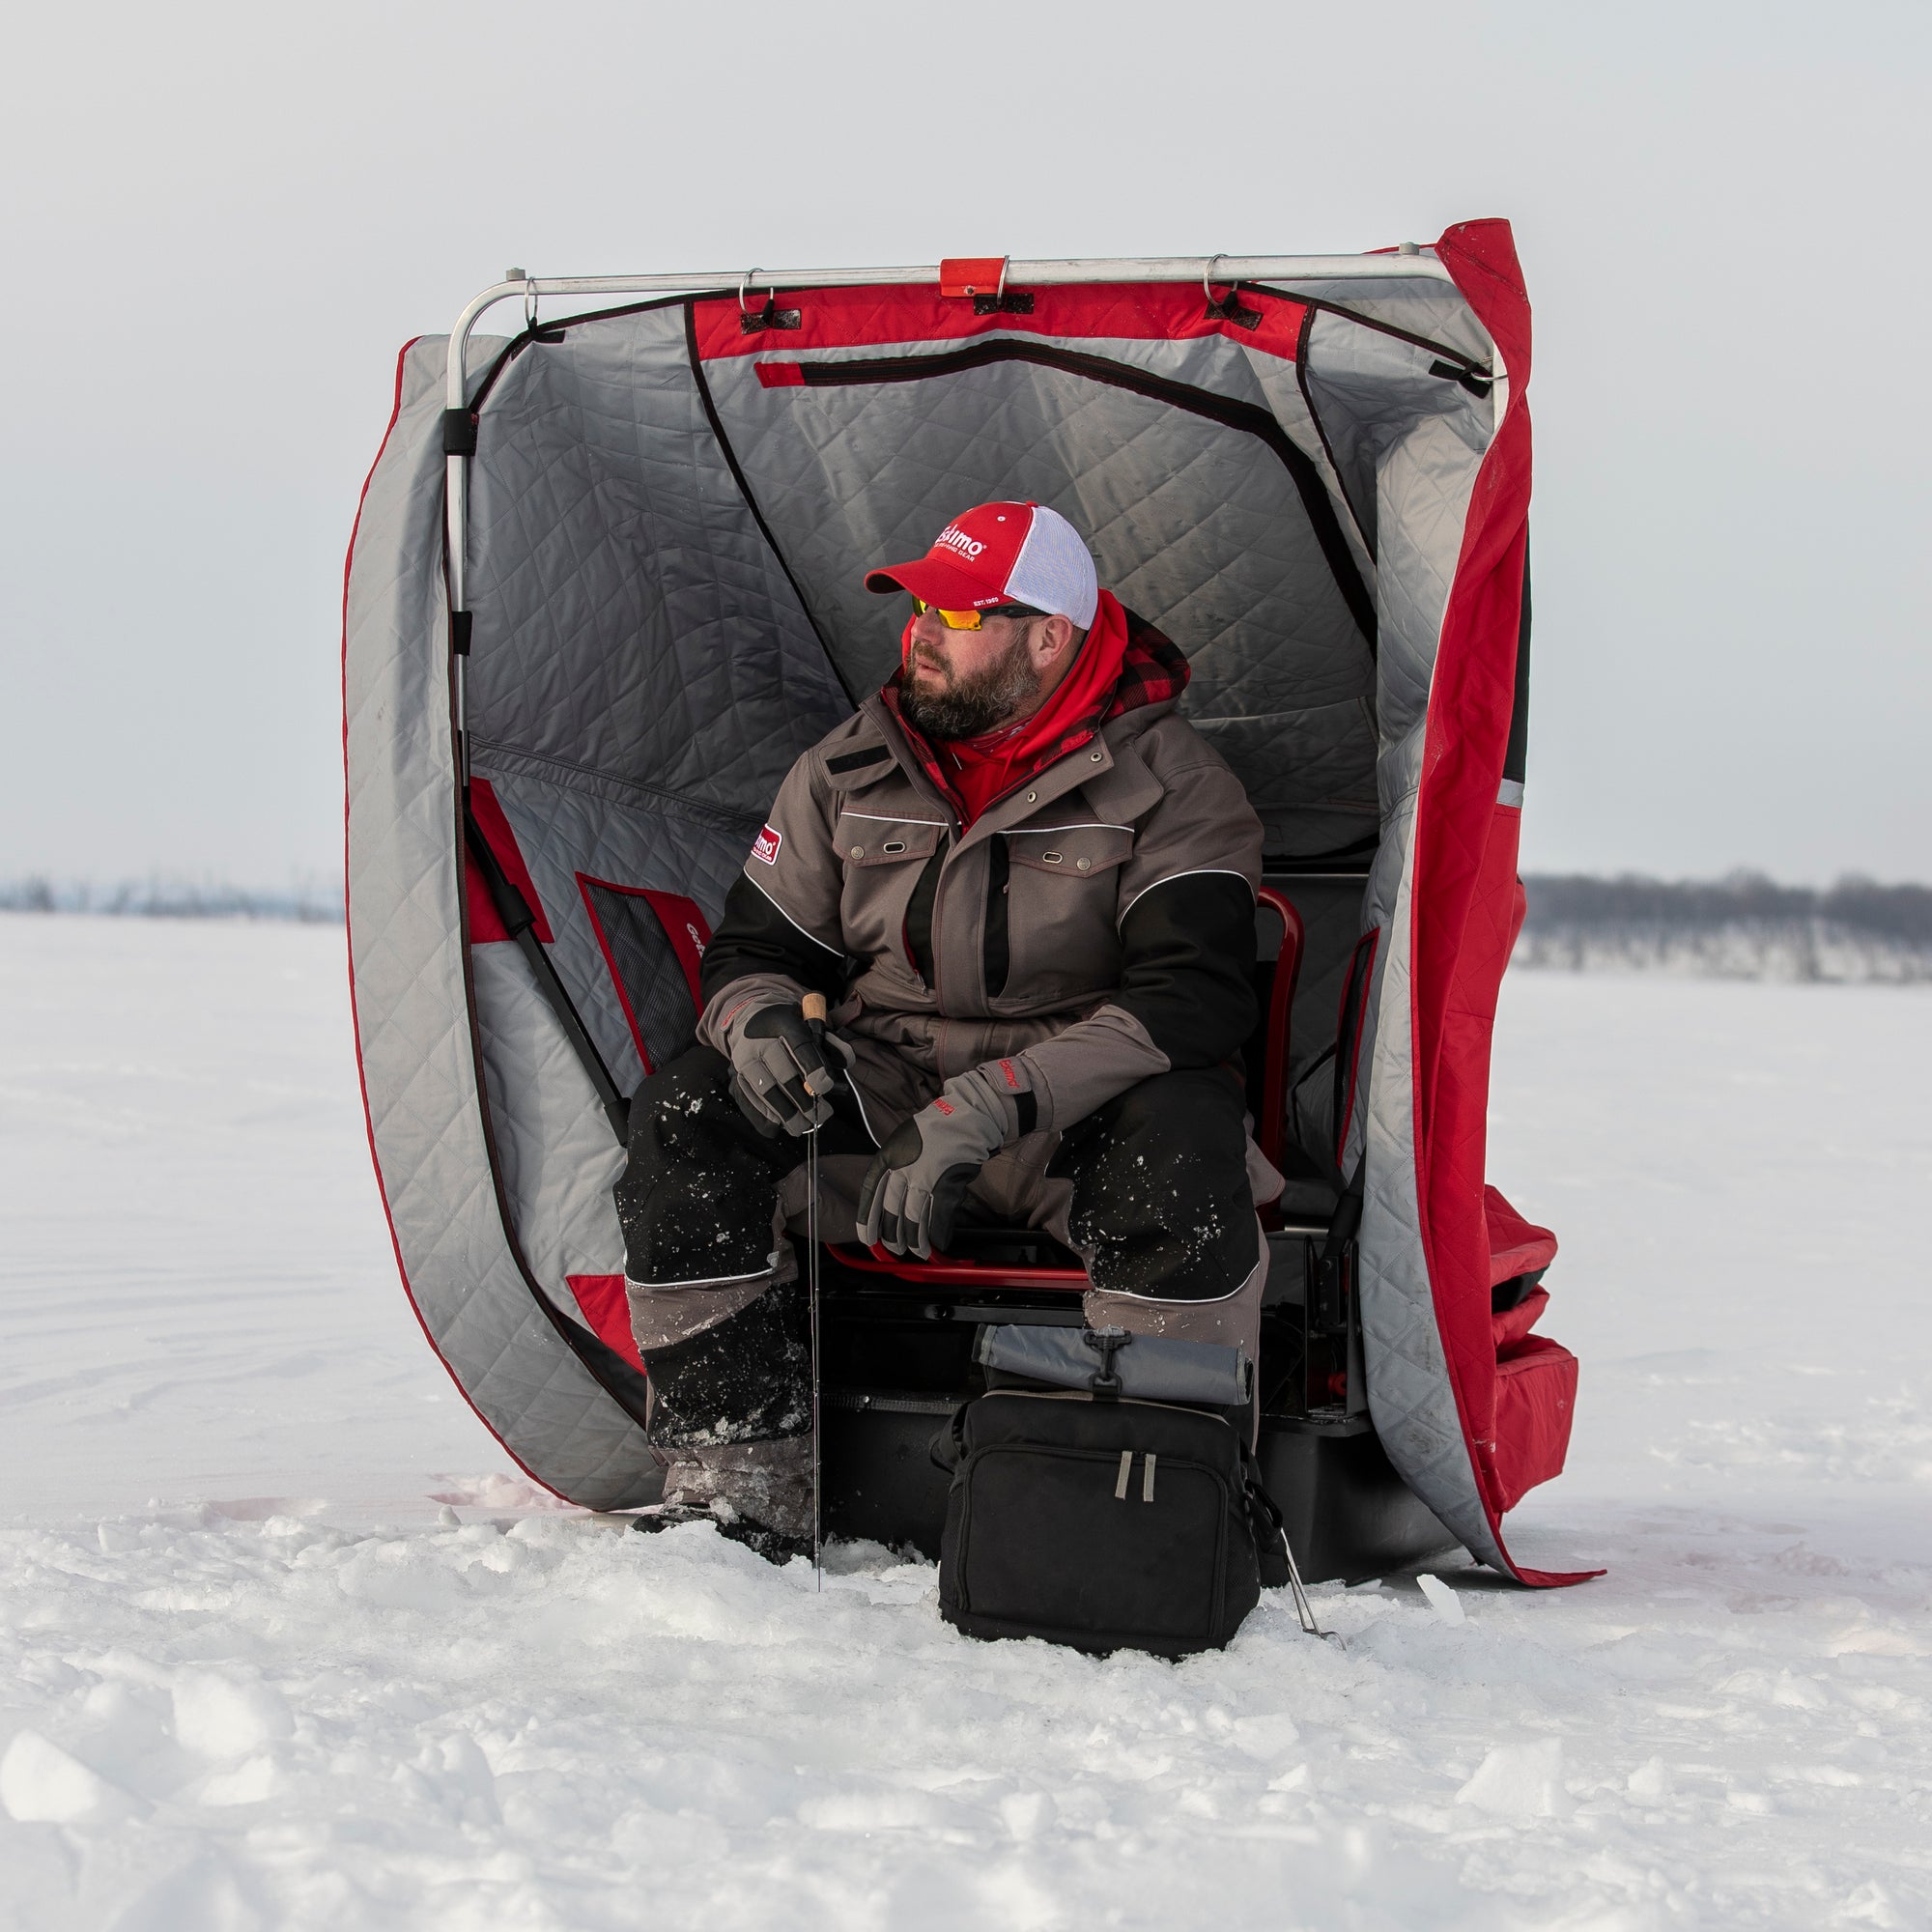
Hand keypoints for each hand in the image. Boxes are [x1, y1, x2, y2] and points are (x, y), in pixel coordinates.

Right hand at [720, 994, 838, 1135]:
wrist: (749, 1019)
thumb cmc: (788, 1026)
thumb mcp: (810, 1023)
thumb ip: (831, 1043)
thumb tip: (847, 1062)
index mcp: (782, 1022)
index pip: (799, 1046)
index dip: (813, 1068)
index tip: (825, 1087)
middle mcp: (759, 1041)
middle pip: (782, 1074)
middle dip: (803, 1100)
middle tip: (820, 1115)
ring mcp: (744, 1060)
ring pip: (765, 1090)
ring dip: (786, 1113)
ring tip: (803, 1126)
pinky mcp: (736, 1076)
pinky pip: (748, 1101)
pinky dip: (764, 1117)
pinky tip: (779, 1126)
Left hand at [857, 1061, 1031, 1257]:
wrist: (966, 1117)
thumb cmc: (935, 1129)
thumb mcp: (903, 1141)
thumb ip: (896, 1167)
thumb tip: (894, 1197)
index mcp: (888, 1157)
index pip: (870, 1193)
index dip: (867, 1218)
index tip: (867, 1236)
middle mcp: (903, 1169)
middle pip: (891, 1209)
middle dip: (892, 1233)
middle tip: (894, 1247)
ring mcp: (925, 1178)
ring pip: (914, 1217)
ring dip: (915, 1239)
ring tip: (916, 1251)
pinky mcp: (946, 1185)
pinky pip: (939, 1217)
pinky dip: (938, 1233)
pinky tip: (938, 1243)